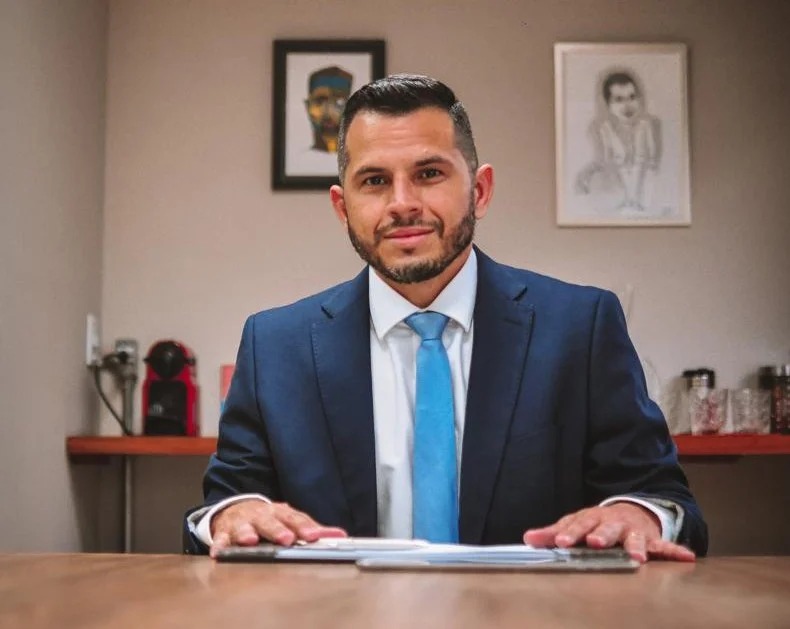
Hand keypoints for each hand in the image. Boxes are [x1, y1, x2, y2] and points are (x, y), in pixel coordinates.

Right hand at [209, 499, 346, 557]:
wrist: (237, 509)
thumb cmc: (267, 518)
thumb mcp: (290, 520)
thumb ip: (312, 529)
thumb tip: (340, 535)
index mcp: (280, 512)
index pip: (295, 519)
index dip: (304, 528)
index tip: (314, 536)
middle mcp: (261, 515)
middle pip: (270, 522)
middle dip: (278, 530)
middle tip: (286, 538)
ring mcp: (242, 522)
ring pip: (244, 527)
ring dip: (247, 533)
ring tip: (250, 540)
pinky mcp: (225, 531)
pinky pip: (221, 538)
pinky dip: (220, 544)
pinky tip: (219, 551)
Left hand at [523, 503, 694, 563]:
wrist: (630, 512)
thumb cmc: (598, 523)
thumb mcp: (574, 524)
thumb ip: (552, 533)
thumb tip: (527, 538)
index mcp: (591, 519)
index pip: (577, 525)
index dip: (569, 533)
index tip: (560, 542)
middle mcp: (612, 523)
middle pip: (605, 529)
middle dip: (600, 535)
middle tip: (595, 542)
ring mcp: (633, 531)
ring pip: (634, 539)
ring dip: (636, 546)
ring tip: (637, 556)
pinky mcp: (652, 540)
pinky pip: (665, 546)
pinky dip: (676, 551)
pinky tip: (687, 557)